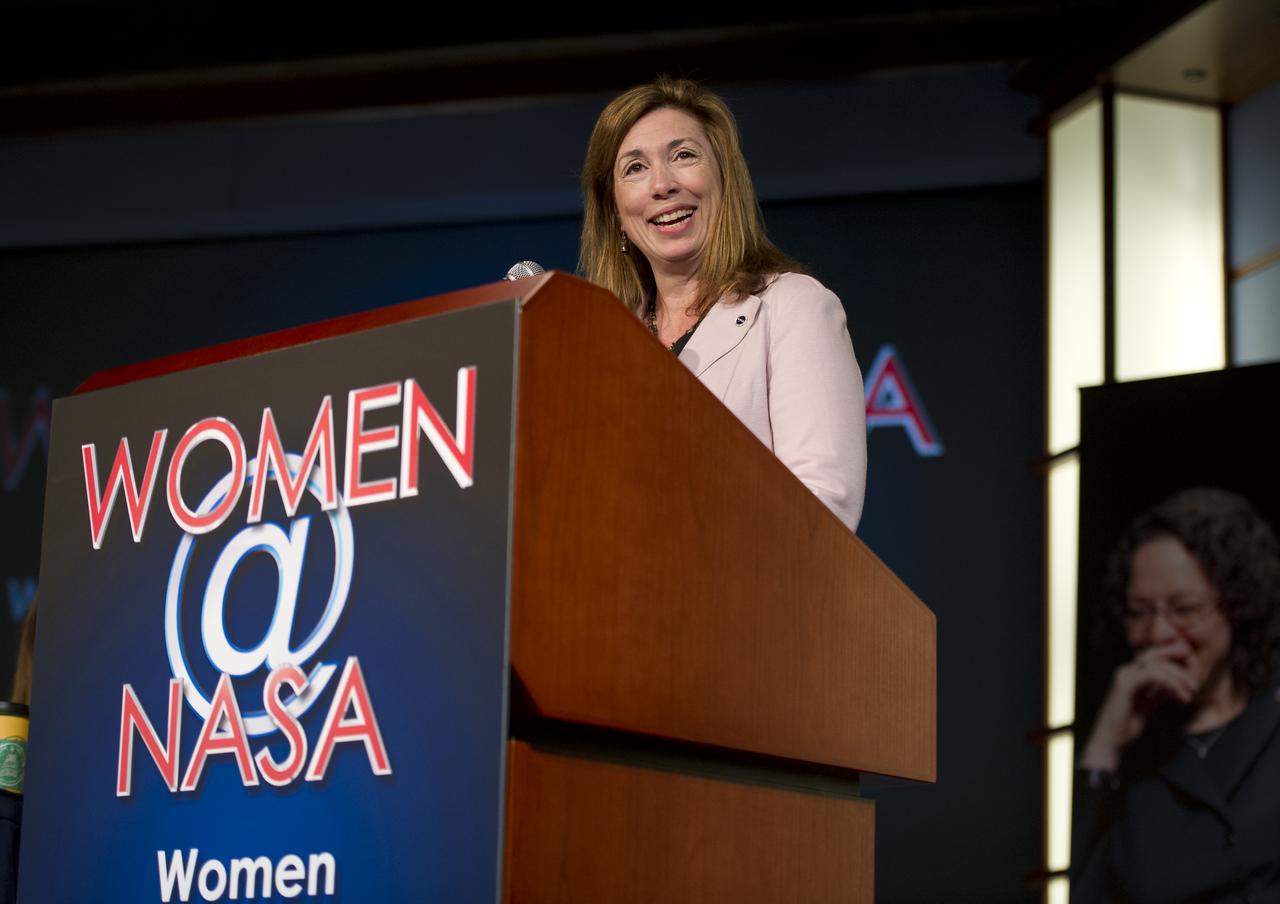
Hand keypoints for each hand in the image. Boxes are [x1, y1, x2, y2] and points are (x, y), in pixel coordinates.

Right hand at [1078, 640, 1199, 771]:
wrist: (1111, 739)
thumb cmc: (1129, 723)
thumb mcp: (1150, 703)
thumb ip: (1161, 690)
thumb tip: (1180, 684)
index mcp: (1131, 673)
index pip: (1154, 656)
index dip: (1173, 660)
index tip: (1191, 676)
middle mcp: (1126, 670)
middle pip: (1155, 654)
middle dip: (1178, 664)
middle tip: (1195, 684)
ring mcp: (1124, 675)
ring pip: (1156, 664)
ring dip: (1178, 676)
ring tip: (1192, 693)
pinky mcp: (1125, 684)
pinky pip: (1153, 675)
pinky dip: (1172, 684)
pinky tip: (1182, 698)